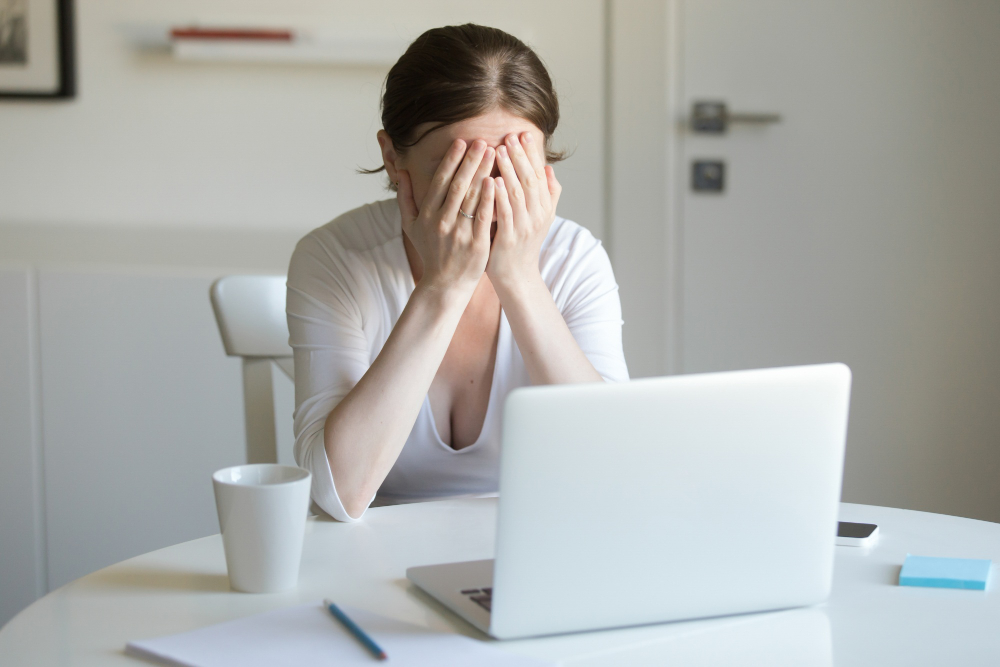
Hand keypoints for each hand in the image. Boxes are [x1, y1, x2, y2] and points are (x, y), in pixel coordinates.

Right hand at [397, 139, 496, 294]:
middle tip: (482, 141)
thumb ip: (405, 198)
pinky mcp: (476, 244)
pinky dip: (489, 199)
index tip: (461, 142)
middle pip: (458, 185)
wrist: (444, 284)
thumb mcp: (411, 226)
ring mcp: (460, 234)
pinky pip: (483, 218)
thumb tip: (401, 171)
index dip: (451, 160)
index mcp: (428, 215)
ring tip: (493, 154)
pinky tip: (496, 182)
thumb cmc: (430, 252)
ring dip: (482, 173)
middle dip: (470, 161)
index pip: (440, 182)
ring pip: (472, 198)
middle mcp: (442, 222)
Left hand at [487, 132, 562, 289]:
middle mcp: (537, 215)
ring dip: (508, 170)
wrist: (516, 275)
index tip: (523, 135)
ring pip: (518, 194)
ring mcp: (524, 227)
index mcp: (544, 207)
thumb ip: (547, 194)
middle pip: (529, 180)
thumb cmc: (522, 243)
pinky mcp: (510, 239)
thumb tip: (549, 168)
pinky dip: (500, 197)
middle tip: (509, 136)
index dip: (531, 154)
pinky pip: (505, 214)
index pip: (539, 175)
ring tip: (498, 150)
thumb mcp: (539, 217)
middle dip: (519, 157)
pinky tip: (492, 181)